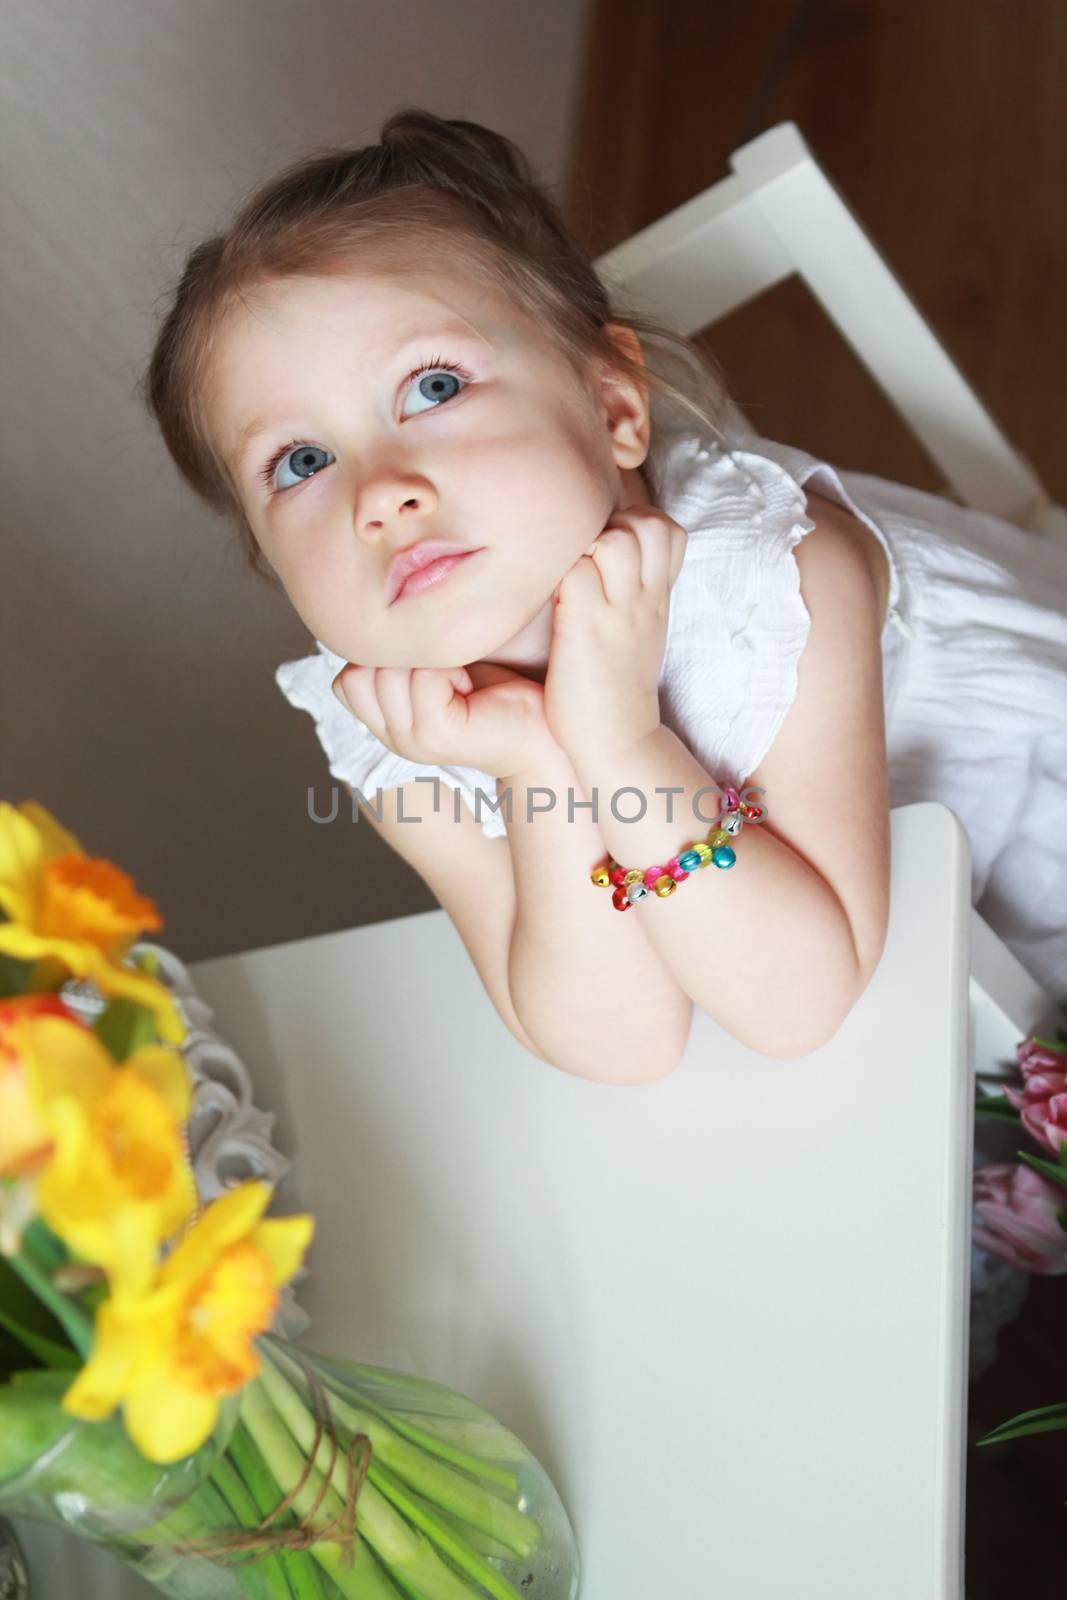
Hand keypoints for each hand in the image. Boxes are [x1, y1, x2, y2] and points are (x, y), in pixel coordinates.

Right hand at [331, 660, 554, 780]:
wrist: (543, 734)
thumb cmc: (500, 690)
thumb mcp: (440, 664)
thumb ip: (404, 650)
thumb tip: (379, 600)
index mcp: (386, 721)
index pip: (344, 677)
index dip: (386, 655)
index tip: (433, 664)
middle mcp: (390, 736)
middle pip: (359, 672)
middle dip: (406, 656)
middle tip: (451, 672)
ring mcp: (409, 741)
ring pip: (387, 673)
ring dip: (430, 661)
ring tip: (462, 679)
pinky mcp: (436, 736)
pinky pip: (424, 678)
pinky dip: (450, 670)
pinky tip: (471, 687)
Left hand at [543, 505, 687, 762]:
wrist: (617, 741)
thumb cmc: (615, 688)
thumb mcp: (638, 631)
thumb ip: (630, 591)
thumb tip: (602, 560)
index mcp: (657, 596)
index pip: (666, 528)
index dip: (636, 527)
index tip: (607, 556)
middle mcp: (644, 597)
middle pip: (647, 523)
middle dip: (614, 527)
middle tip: (585, 564)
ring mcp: (618, 611)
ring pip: (614, 539)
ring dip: (585, 547)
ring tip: (570, 581)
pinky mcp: (585, 626)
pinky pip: (573, 573)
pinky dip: (556, 576)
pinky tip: (549, 601)